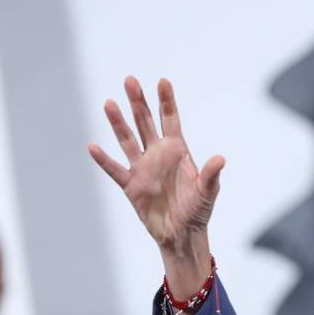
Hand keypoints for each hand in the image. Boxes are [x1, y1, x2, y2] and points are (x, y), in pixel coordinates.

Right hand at [88, 76, 224, 294]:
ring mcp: (142, 168)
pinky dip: (104, 160)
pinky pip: (115, 169)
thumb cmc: (198, 211)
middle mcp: (158, 155)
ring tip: (109, 102)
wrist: (182, 234)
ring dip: (118, 122)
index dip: (166, 101)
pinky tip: (93, 147)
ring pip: (127, 140)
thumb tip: (220, 158)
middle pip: (145, 122)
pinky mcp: (131, 185)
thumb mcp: (208, 192)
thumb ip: (211, 174)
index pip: (170, 120)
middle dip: (138, 102)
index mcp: (178, 151)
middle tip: (130, 80)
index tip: (162, 81)